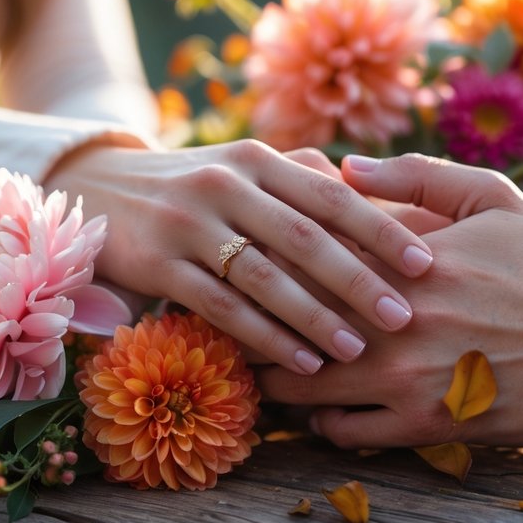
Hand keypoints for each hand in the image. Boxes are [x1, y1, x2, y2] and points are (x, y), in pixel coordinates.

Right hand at [45, 140, 434, 374]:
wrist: (96, 188)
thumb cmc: (192, 185)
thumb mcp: (243, 168)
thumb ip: (301, 177)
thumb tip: (366, 190)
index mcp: (257, 160)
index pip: (333, 196)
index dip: (382, 230)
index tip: (427, 263)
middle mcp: (226, 185)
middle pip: (306, 237)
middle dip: (360, 280)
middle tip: (406, 315)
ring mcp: (188, 223)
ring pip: (265, 275)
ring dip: (315, 316)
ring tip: (358, 349)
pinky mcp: (158, 263)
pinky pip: (221, 306)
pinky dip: (265, 335)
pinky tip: (300, 361)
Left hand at [258, 153, 522, 447]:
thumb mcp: (493, 197)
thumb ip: (416, 174)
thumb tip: (343, 166)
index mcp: (404, 255)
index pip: (305, 253)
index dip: (261, 256)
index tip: (240, 257)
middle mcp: (396, 316)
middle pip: (289, 318)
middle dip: (250, 318)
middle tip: (224, 316)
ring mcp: (408, 374)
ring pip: (303, 382)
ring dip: (274, 375)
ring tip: (258, 367)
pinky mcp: (425, 423)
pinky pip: (343, 430)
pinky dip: (320, 421)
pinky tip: (318, 408)